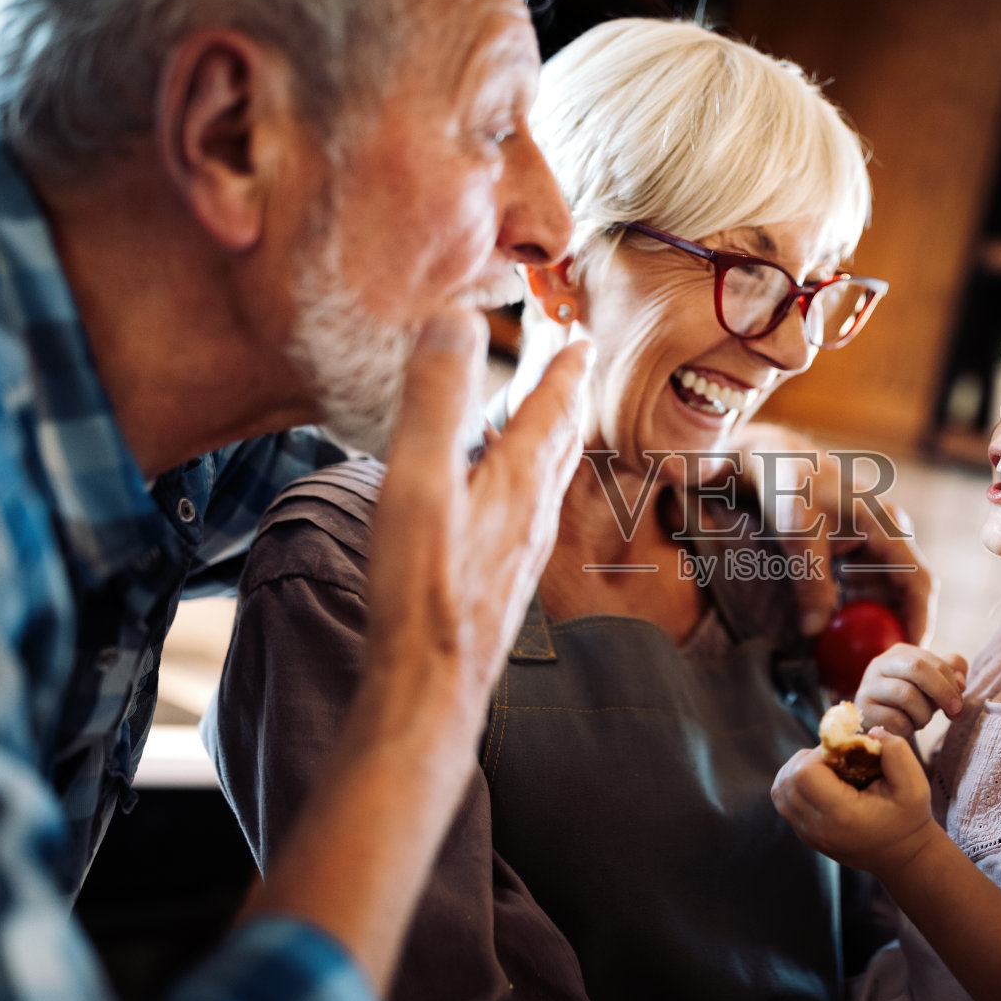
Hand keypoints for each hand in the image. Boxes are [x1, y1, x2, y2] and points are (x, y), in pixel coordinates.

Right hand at [363, 310, 586, 742]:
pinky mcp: (505, 578)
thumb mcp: (419, 478)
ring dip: (553, 440)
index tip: (581, 335)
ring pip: (549, 478)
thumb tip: (457, 318)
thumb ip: (436, 398)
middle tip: (576, 366)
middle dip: (567, 397)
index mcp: (517, 479)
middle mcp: (533, 512)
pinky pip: (528, 511)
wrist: (433, 682)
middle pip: (560, 440)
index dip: (564, 367)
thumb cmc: (423, 586)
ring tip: (550, 421)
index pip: (551, 407)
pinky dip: (529, 482)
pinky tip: (508, 498)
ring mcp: (523, 549)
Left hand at [732, 422, 934, 642]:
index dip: (919, 621)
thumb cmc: (786, 484)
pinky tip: (833, 631)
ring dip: (869, 623)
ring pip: (880, 594)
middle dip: (891, 630)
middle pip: (902, 594)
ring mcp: (869, 543)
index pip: (918, 582)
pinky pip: (859, 587)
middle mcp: (886, 534)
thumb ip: (809, 580)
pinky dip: (851, 610)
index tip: (909, 655)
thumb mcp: (796, 530)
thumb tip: (815, 631)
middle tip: (874, 666)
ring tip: (851, 656)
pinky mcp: (849, 550)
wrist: (765, 456)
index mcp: (885, 525)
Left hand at [772, 730, 942, 877]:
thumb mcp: (914, 784)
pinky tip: (822, 783)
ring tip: (827, 770)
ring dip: (798, 770)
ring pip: (779, 790)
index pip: (804, 773)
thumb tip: (869, 732)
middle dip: (807, 759)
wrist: (902, 855)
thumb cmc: (908, 818)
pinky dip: (795, 785)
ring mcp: (808, 835)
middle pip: (787, 779)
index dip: (819, 753)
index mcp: (842, 815)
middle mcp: (818, 828)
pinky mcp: (804, 835)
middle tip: (835, 760)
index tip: (843, 753)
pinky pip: (783, 801)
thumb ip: (896, 751)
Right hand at [856, 644, 968, 737]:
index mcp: (900, 653)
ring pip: (907, 695)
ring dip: (924, 714)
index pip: (932, 660)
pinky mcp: (863, 710)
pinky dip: (908, 728)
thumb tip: (960, 683)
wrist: (881, 725)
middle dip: (941, 691)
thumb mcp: (934, 684)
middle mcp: (880, 664)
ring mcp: (868, 686)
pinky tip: (905, 728)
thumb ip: (952, 672)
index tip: (959, 704)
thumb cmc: (913, 701)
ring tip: (921, 720)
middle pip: (916, 667)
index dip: (951, 682)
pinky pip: (894, 719)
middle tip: (954, 712)